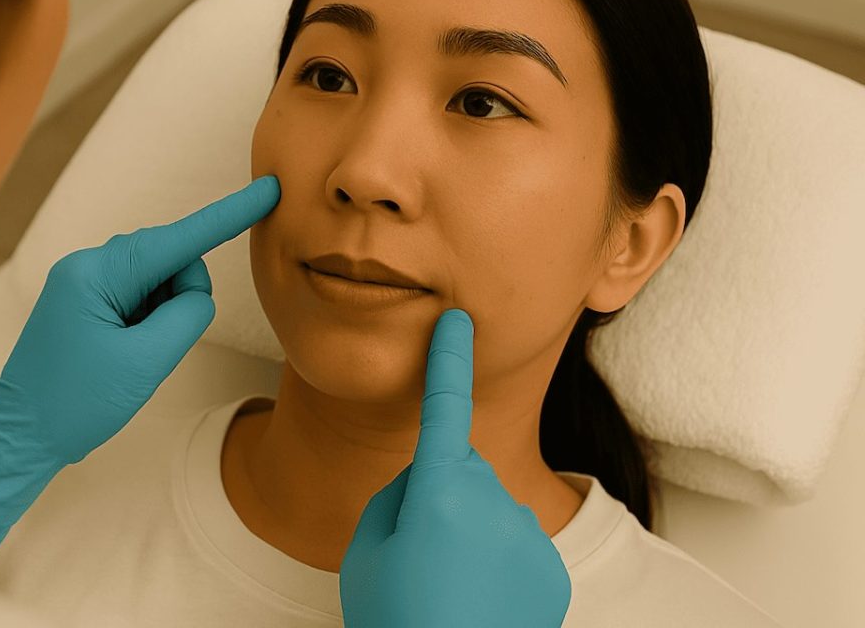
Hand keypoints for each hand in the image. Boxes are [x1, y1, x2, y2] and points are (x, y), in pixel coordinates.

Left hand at [0, 175, 280, 572]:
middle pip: (170, 259)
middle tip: (154, 348)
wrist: (19, 437)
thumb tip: (195, 293)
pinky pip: (138, 295)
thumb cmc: (74, 404)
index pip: (179, 239)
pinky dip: (147, 321)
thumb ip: (186, 315)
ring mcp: (84, 281)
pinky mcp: (85, 300)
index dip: (229, 216)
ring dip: (162, 314)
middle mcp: (88, 265)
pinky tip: (124, 352)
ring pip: (157, 279)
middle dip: (180, 298)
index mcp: (97, 274)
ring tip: (132, 356)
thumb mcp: (144, 363)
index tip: (269, 189)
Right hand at [340, 309, 570, 626]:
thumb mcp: (364, 554)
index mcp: (440, 490)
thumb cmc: (397, 619)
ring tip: (444, 584)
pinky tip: (476, 599)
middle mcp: (494, 500)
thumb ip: (392, 497)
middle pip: (458, 469)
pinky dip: (495, 561)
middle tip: (414, 550)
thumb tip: (424, 480)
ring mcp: (528, 534)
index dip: (448, 358)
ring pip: (486, 508)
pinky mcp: (552, 567)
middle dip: (437, 490)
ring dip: (465, 529)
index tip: (457, 318)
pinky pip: (513, 542)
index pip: (445, 406)